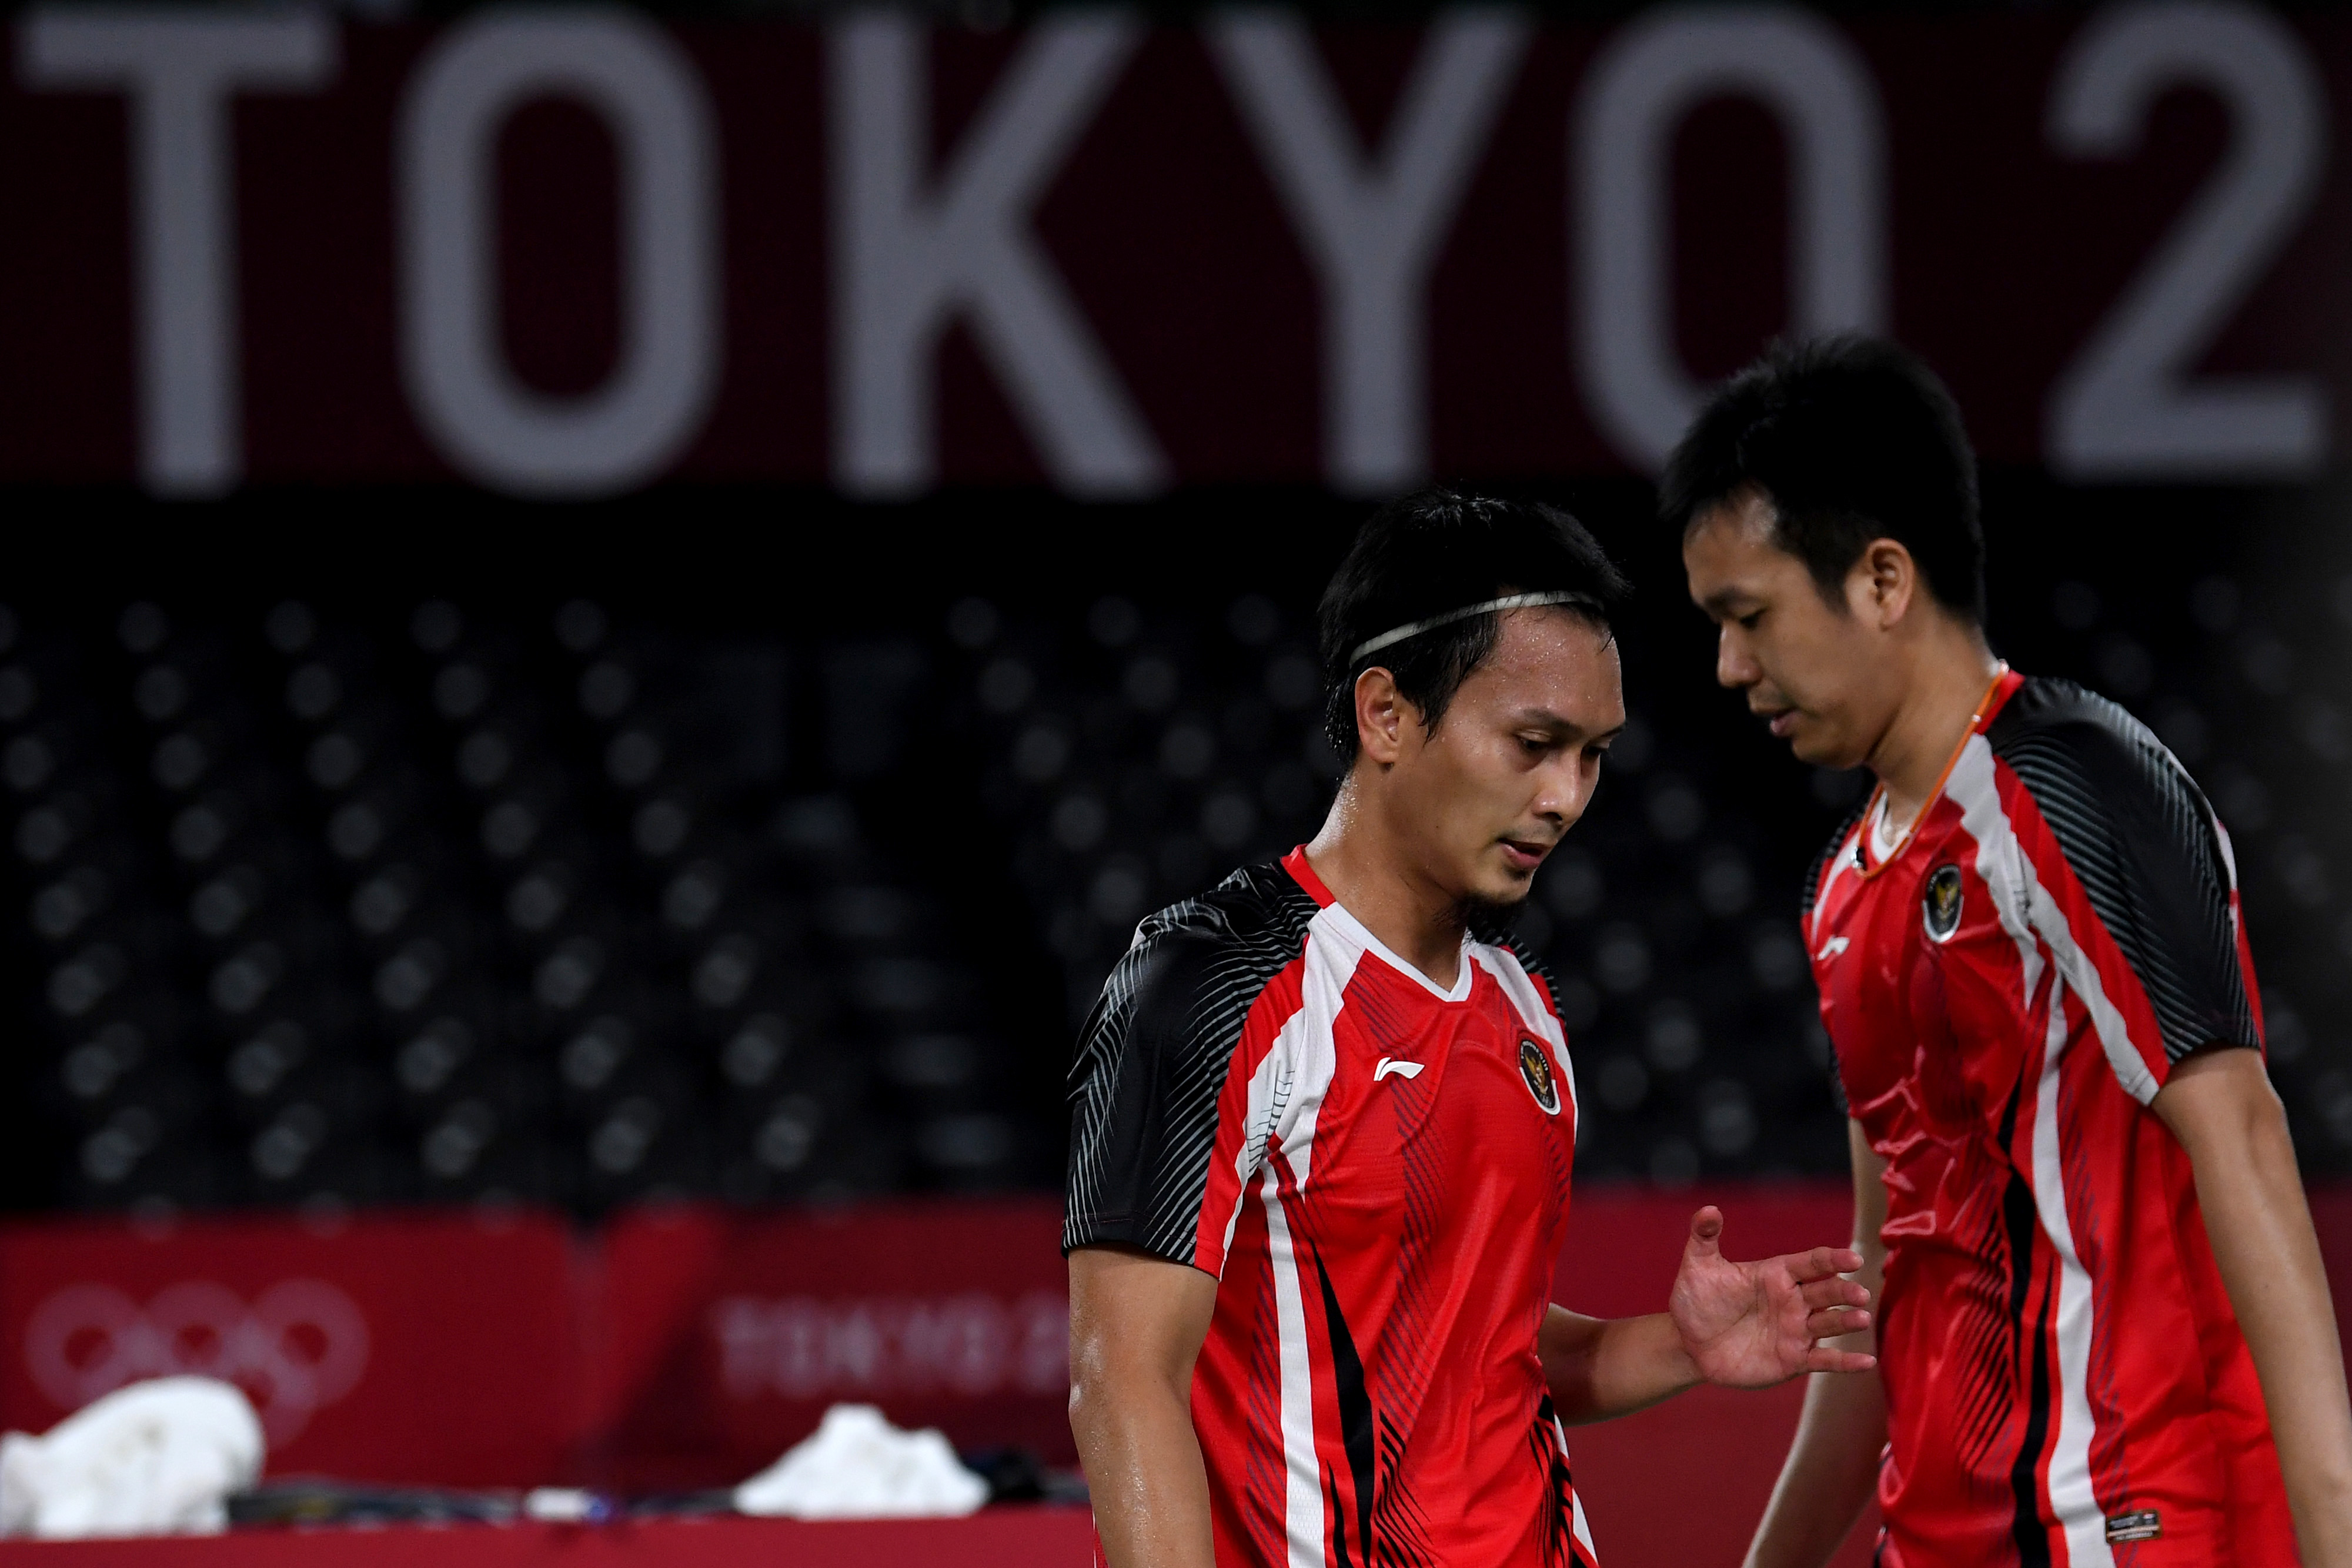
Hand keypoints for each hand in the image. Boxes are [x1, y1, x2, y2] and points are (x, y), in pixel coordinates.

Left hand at [1668, 1206, 1875, 1388]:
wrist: (1688, 1343)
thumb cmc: (1696, 1301)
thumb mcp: (1697, 1266)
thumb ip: (1704, 1236)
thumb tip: (1708, 1209)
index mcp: (1776, 1275)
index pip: (1812, 1263)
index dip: (1832, 1260)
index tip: (1853, 1258)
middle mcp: (1792, 1300)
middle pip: (1827, 1292)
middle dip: (1844, 1291)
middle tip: (1859, 1293)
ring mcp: (1796, 1330)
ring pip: (1829, 1324)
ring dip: (1847, 1321)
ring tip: (1862, 1319)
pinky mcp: (1793, 1359)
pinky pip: (1824, 1360)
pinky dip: (1845, 1362)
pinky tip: (1867, 1363)